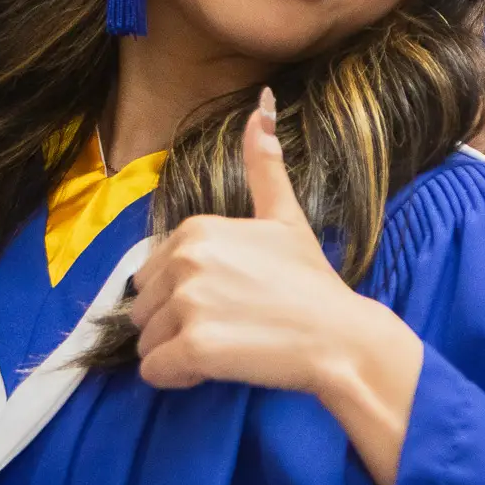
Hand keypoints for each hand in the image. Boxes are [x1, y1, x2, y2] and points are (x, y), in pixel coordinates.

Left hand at [130, 90, 423, 484]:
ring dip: (176, 353)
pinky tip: (215, 369)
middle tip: (228, 327)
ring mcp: (188, 303)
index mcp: (196, 230)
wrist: (341, 336)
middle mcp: (185, 260)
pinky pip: (155, 371)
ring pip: (146, 342)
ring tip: (226, 348)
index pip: (151, 274)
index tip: (228, 301)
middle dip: (174, 325)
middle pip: (143, 308)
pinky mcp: (193, 347)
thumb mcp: (285, 217)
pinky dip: (177, 377)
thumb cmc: (311, 281)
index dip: (183, 294)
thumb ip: (264, 167)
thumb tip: (260, 107)